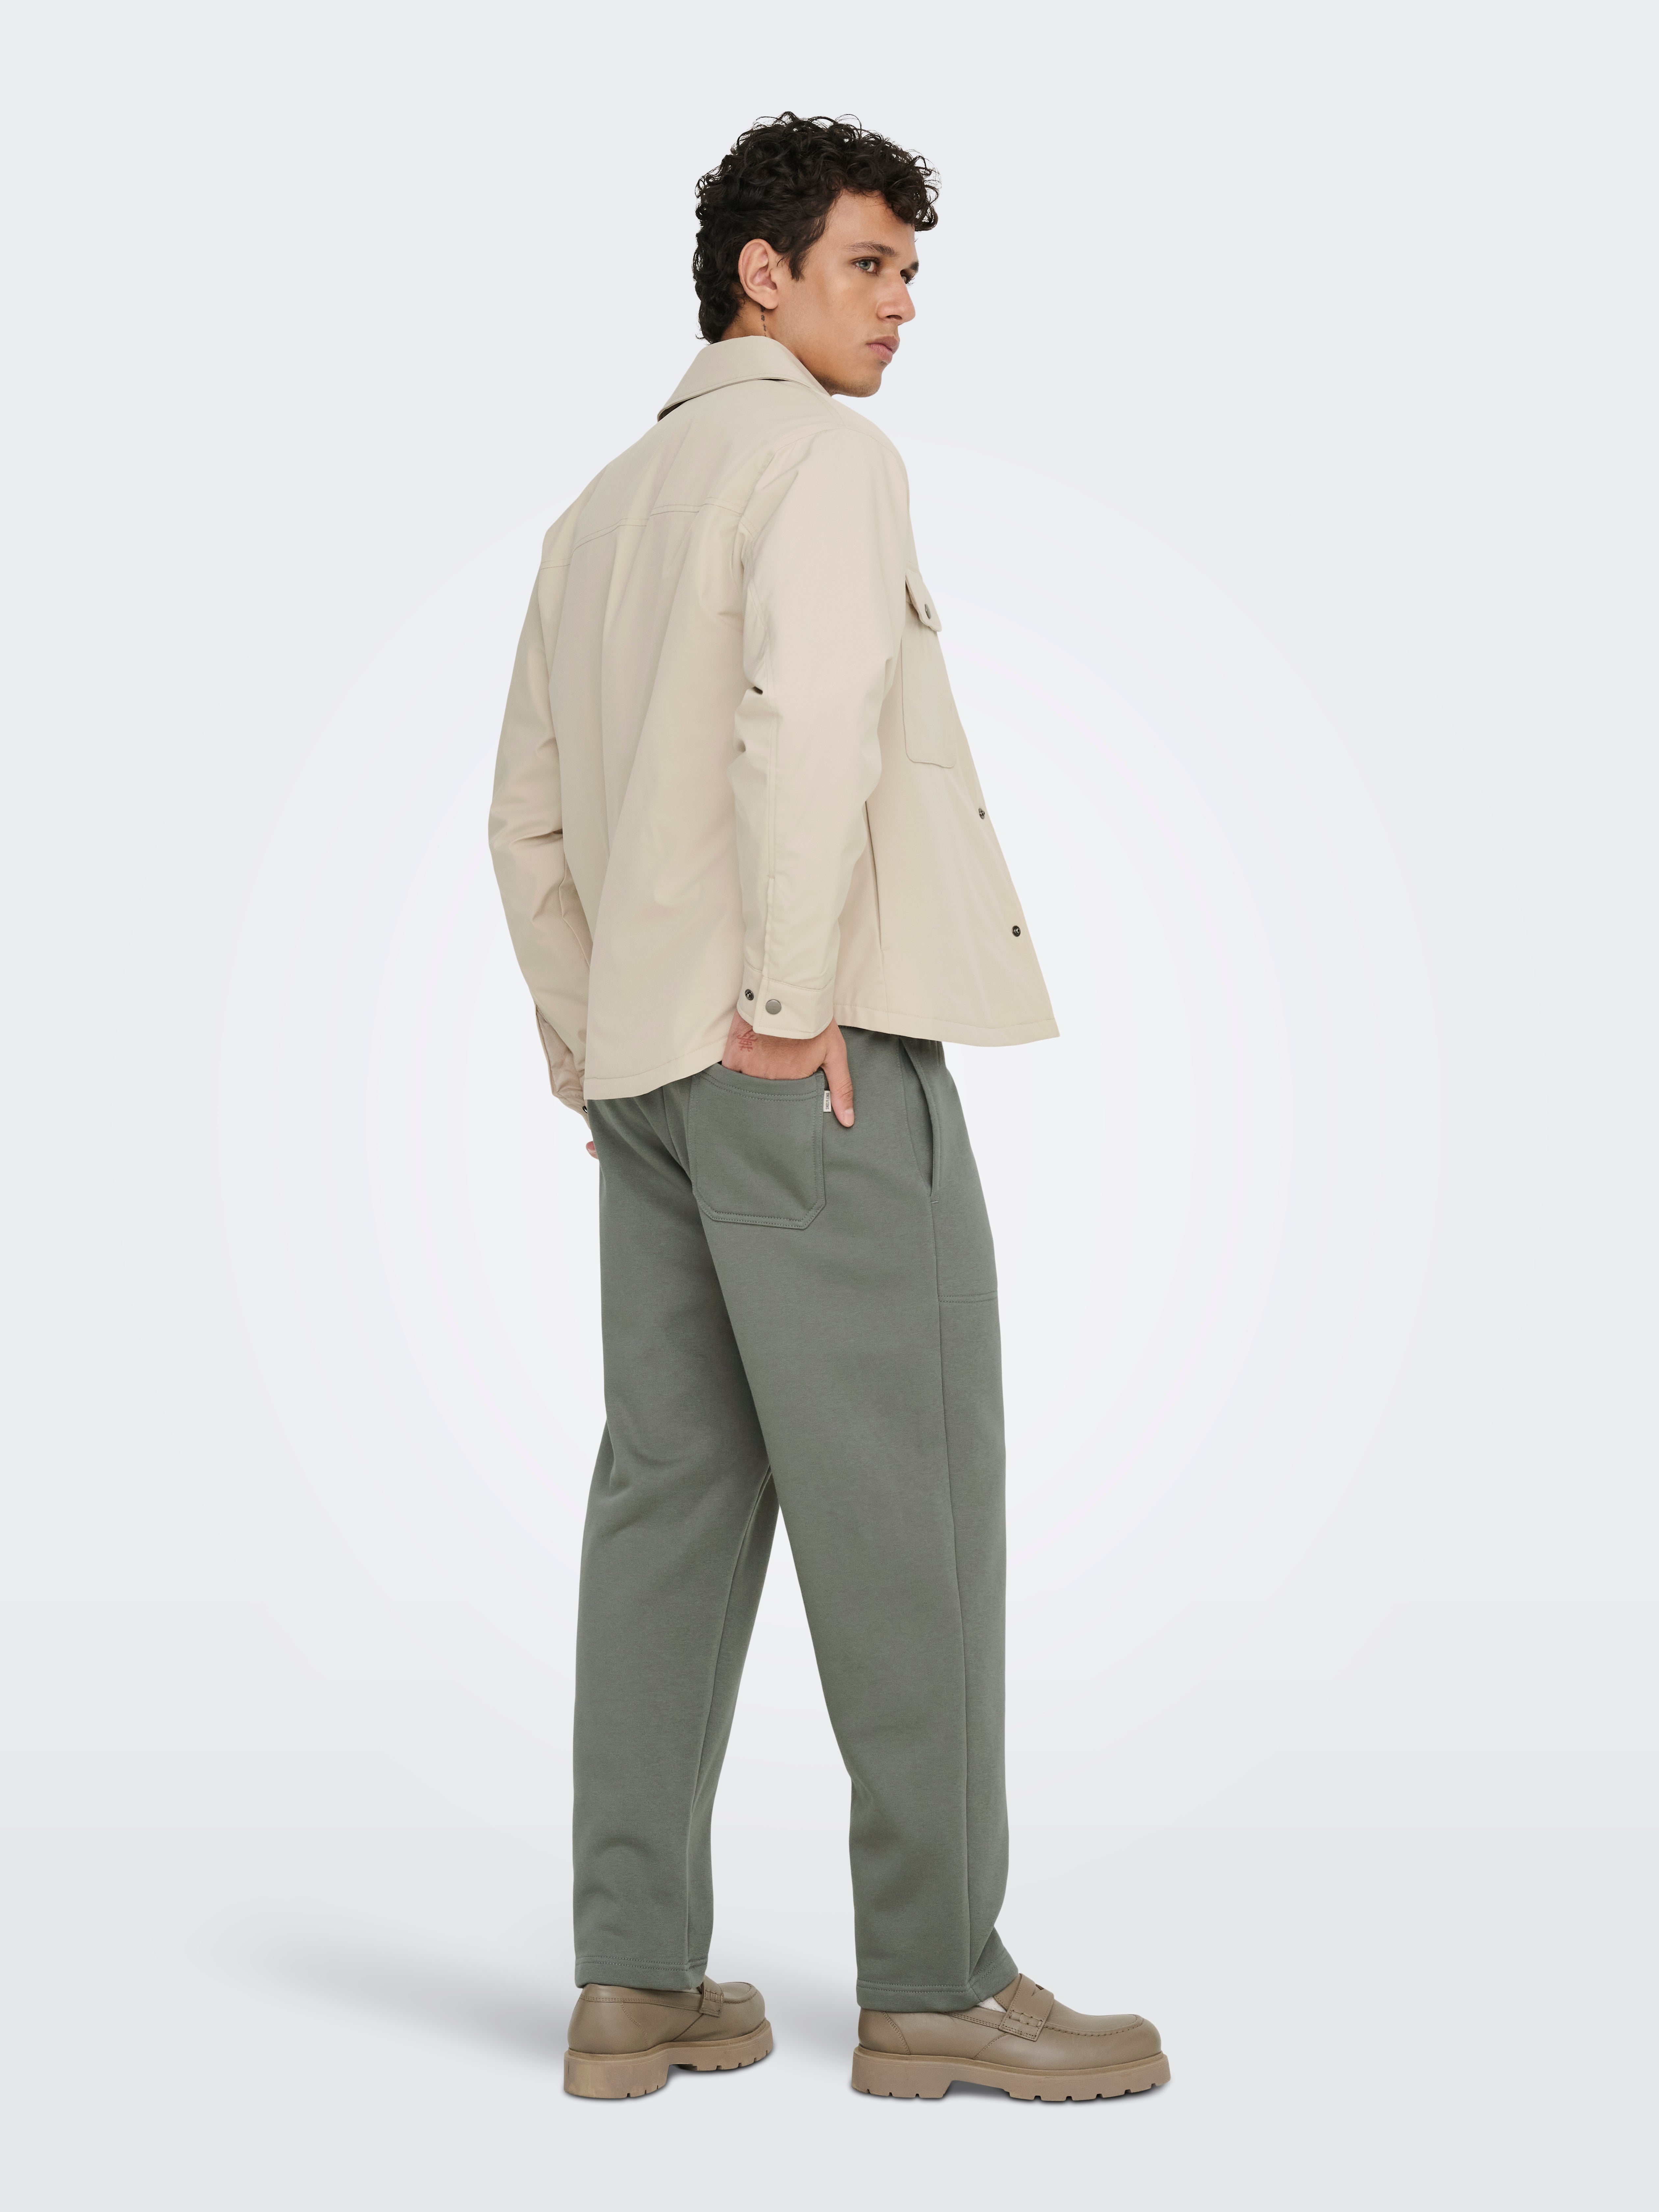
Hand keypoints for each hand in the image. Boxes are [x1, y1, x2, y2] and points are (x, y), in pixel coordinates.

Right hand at [722, 1009, 854, 1125]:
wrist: (788, 992)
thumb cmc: (815, 1023)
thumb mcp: (835, 1054)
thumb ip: (841, 1088)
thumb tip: (847, 1122)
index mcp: (794, 1083)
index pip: (788, 1106)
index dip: (789, 1103)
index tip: (790, 1100)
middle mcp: (769, 1081)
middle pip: (767, 1099)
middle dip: (771, 1097)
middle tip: (775, 1081)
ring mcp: (749, 1069)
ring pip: (747, 1090)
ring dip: (753, 1086)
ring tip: (761, 1073)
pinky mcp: (734, 1057)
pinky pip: (729, 1076)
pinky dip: (735, 1074)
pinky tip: (744, 1067)